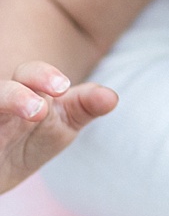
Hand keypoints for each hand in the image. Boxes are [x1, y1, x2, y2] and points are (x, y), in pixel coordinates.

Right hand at [0, 61, 114, 191]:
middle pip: (0, 90)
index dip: (43, 76)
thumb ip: (84, 108)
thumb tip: (111, 97)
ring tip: (32, 116)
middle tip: (39, 112)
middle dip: (17, 96)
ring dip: (5, 104)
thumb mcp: (60, 125)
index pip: (29, 73)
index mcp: (19, 91)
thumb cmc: (27, 142)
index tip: (61, 89)